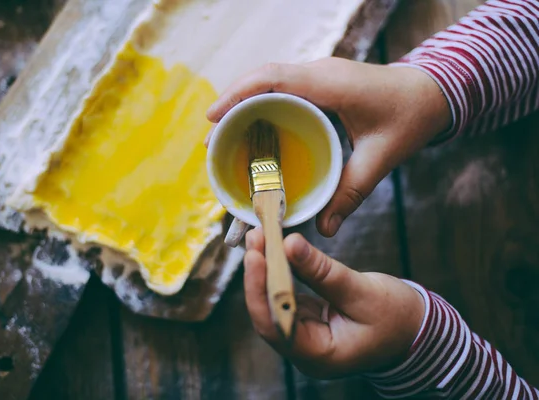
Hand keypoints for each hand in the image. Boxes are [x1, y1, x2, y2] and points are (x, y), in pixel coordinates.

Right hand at [205, 58, 450, 236]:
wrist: (432, 92)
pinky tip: (253, 128)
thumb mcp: (381, 158)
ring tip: (224, 135)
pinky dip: (260, 104)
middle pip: (261, 78)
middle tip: (211, 139)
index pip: (272, 79)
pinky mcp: (319, 83)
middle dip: (231, 104)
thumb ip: (352, 193)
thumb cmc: (410, 118)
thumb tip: (324, 228)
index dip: (237, 96)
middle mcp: (319, 72)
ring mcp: (318, 74)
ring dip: (243, 103)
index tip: (212, 118)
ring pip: (268, 81)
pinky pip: (281, 88)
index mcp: (329, 83)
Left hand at [243, 228, 423, 377]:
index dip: (260, 289)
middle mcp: (305, 350)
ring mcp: (304, 335)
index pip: (276, 324)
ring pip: (273, 302)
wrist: (415, 329)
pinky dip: (278, 272)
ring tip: (260, 237)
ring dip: (265, 270)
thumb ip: (323, 271)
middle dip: (258, 274)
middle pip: (268, 312)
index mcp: (319, 355)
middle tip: (255, 237)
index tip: (256, 255)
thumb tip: (289, 243)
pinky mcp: (306, 319)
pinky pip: (284, 295)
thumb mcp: (363, 291)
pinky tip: (273, 249)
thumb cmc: (397, 317)